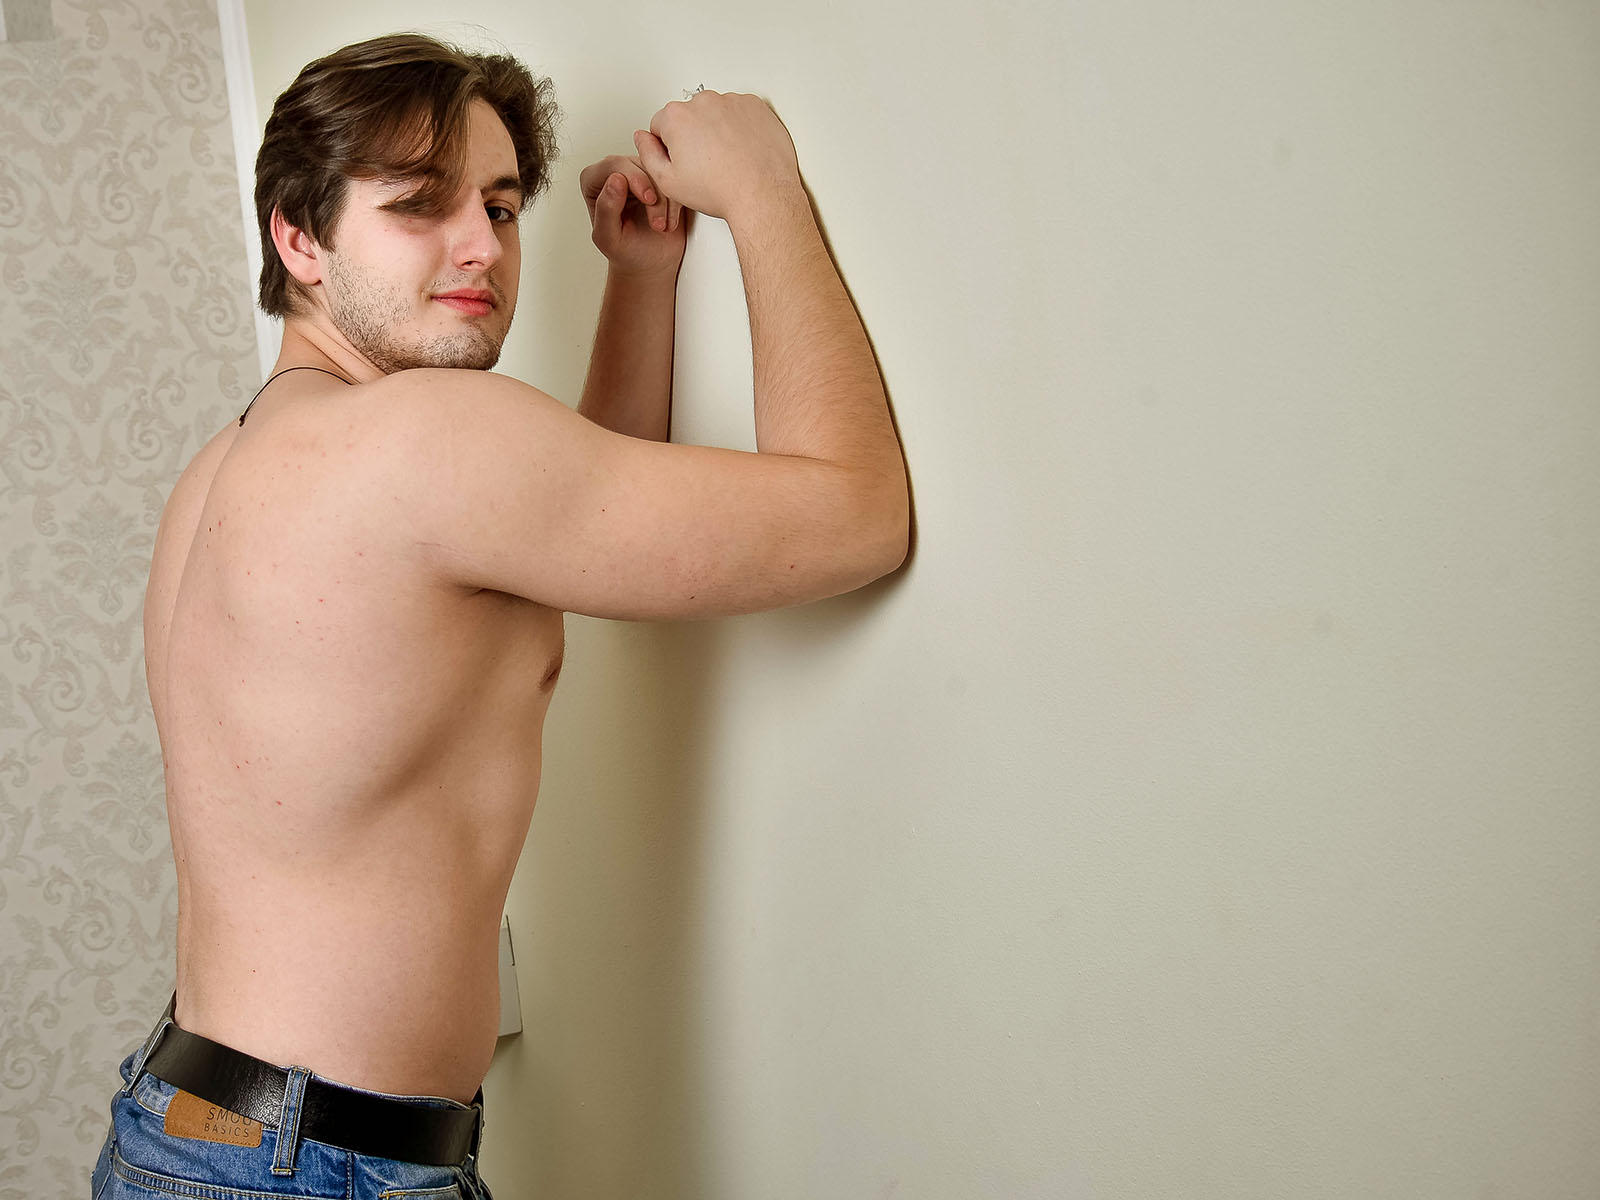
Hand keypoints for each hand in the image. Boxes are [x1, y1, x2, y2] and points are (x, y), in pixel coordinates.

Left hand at [578, 154, 688, 277]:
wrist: (650, 263)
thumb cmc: (626, 252)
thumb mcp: (610, 238)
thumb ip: (606, 210)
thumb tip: (615, 179)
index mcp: (595, 181)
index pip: (615, 164)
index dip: (634, 178)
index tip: (649, 200)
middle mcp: (616, 172)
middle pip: (640, 163)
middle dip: (655, 194)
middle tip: (658, 222)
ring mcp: (640, 173)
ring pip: (660, 170)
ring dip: (667, 201)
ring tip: (661, 226)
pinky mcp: (660, 180)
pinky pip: (674, 177)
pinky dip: (676, 201)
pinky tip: (669, 221)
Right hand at [632, 90, 802, 225]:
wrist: (762, 194)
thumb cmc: (720, 190)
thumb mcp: (668, 182)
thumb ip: (648, 154)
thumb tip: (642, 137)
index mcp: (676, 116)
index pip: (660, 124)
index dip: (669, 147)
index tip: (683, 161)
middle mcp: (703, 102)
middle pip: (689, 115)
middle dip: (693, 135)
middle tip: (706, 164)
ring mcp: (731, 101)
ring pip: (716, 112)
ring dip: (718, 129)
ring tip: (727, 158)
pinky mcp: (755, 105)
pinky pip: (741, 112)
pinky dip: (741, 127)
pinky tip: (742, 150)